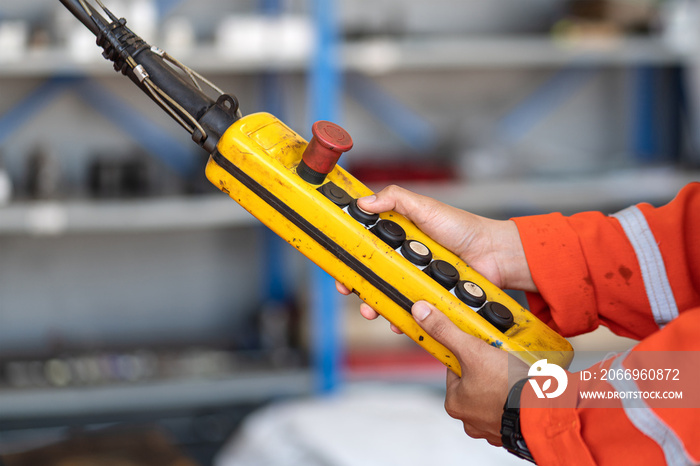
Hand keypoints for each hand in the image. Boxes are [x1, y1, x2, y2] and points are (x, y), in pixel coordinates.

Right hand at [336, 185, 534, 330]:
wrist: (494, 255)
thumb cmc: (463, 229)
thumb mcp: (426, 207)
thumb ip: (396, 199)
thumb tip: (365, 202)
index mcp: (397, 235)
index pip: (364, 244)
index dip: (348, 253)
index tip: (336, 260)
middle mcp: (402, 259)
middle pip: (370, 274)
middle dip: (355, 284)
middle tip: (347, 289)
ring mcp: (414, 280)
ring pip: (386, 295)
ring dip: (375, 304)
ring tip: (371, 310)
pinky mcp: (428, 299)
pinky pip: (409, 312)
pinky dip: (401, 319)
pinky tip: (398, 321)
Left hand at [411, 300, 528, 444]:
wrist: (545, 410)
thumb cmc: (508, 386)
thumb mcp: (472, 350)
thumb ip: (445, 330)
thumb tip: (420, 313)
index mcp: (455, 403)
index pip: (454, 368)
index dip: (468, 353)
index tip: (481, 347)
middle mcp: (470, 419)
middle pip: (474, 380)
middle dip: (487, 368)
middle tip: (502, 359)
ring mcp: (492, 426)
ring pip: (493, 393)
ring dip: (502, 382)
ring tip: (514, 372)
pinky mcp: (512, 429)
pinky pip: (510, 406)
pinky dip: (515, 397)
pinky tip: (523, 387)